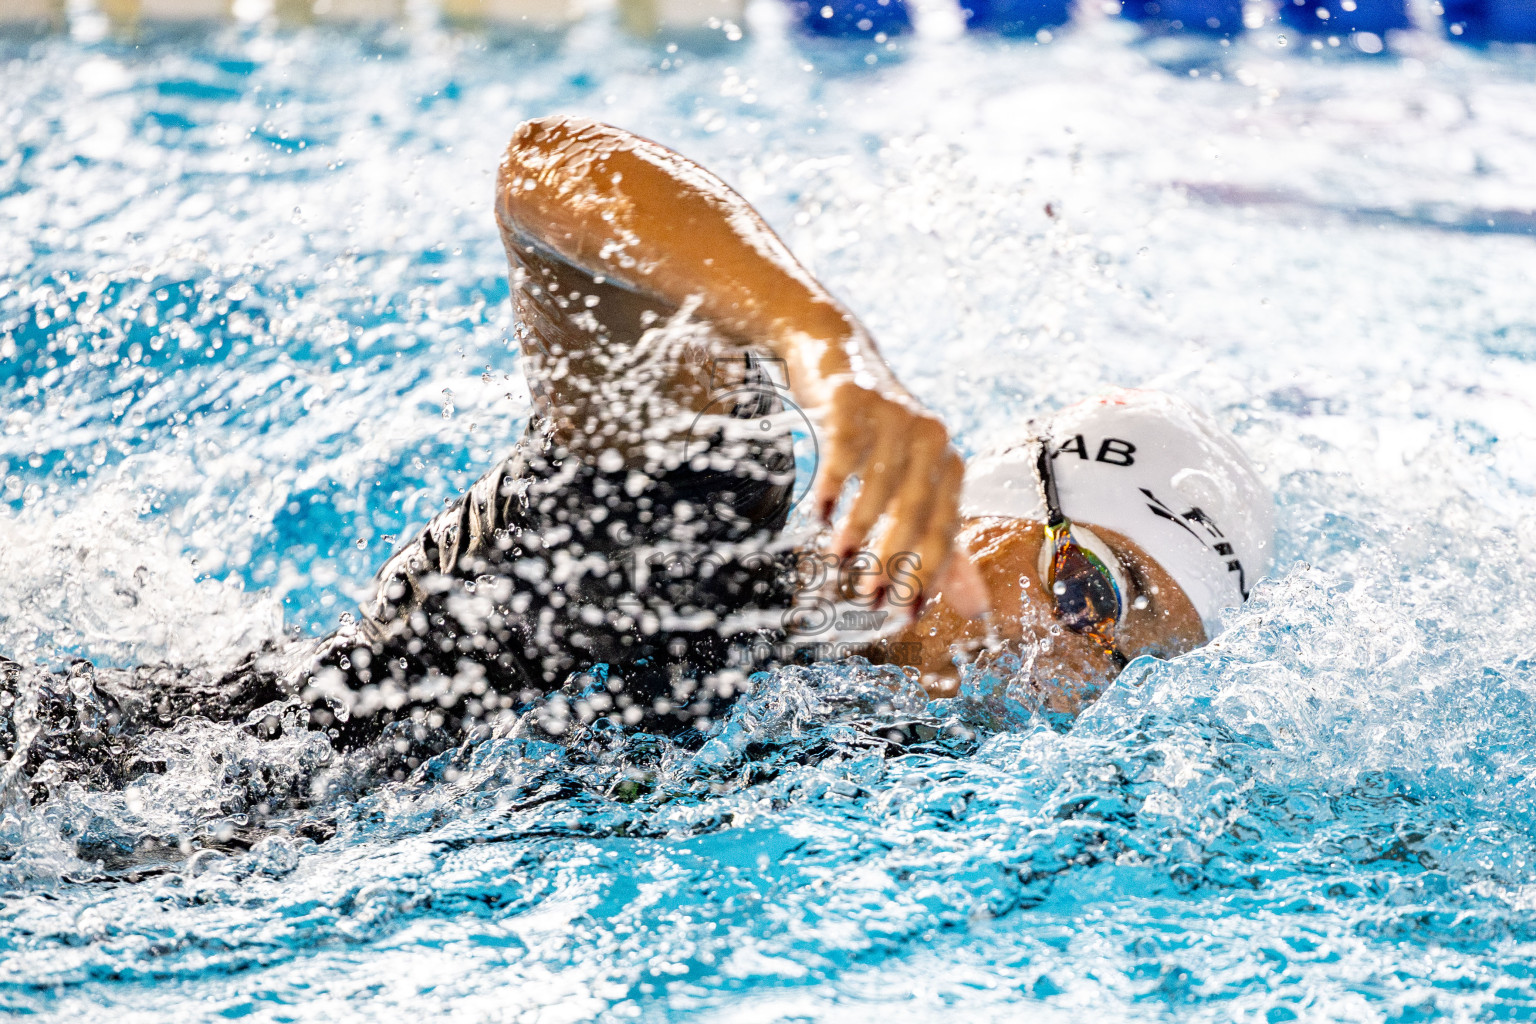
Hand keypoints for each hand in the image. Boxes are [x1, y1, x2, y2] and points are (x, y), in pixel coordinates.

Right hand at [813, 377, 989, 620]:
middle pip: (916, 511)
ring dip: (858, 528)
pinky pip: (843, 452)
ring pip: (880, 484)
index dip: (927, 574)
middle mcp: (931, 438)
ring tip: (838, 559)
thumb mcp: (910, 485)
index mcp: (951, 464)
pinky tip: (817, 514)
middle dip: (893, 559)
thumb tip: (975, 610)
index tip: (904, 613)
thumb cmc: (876, 435)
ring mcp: (894, 415)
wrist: (839, 357)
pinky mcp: (855, 400)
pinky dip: (830, 488)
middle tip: (869, 597)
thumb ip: (942, 545)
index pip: (945, 529)